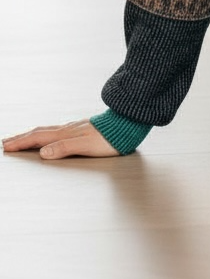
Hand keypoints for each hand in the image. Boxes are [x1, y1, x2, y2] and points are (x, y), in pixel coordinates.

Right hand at [2, 119, 118, 159]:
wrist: (128, 125)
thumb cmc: (110, 138)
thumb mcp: (86, 146)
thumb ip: (64, 148)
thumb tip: (43, 153)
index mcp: (65, 133)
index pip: (37, 138)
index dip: (20, 143)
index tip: (5, 147)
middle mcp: (67, 129)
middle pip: (39, 133)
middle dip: (21, 138)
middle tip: (6, 142)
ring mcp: (74, 128)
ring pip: (47, 130)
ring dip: (31, 135)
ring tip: (22, 138)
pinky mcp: (82, 129)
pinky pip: (57, 131)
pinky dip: (46, 134)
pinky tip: (50, 136)